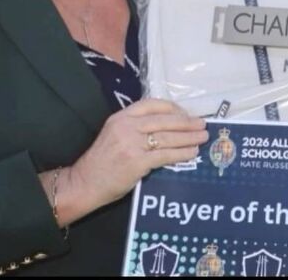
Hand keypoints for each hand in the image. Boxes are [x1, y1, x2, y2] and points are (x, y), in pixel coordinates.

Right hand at [68, 99, 207, 213]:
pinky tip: (192, 153)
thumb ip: (136, 127)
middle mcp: (127, 126)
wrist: (84, 182)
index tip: (186, 113)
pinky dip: (182, 154)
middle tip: (203, 125)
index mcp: (121, 116)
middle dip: (187, 122)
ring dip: (189, 137)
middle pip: (165, 120)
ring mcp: (132, 144)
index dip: (173, 108)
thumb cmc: (101, 161)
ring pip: (168, 137)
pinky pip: (165, 155)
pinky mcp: (137, 162)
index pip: (153, 105)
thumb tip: (167, 127)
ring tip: (202, 138)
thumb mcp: (115, 133)